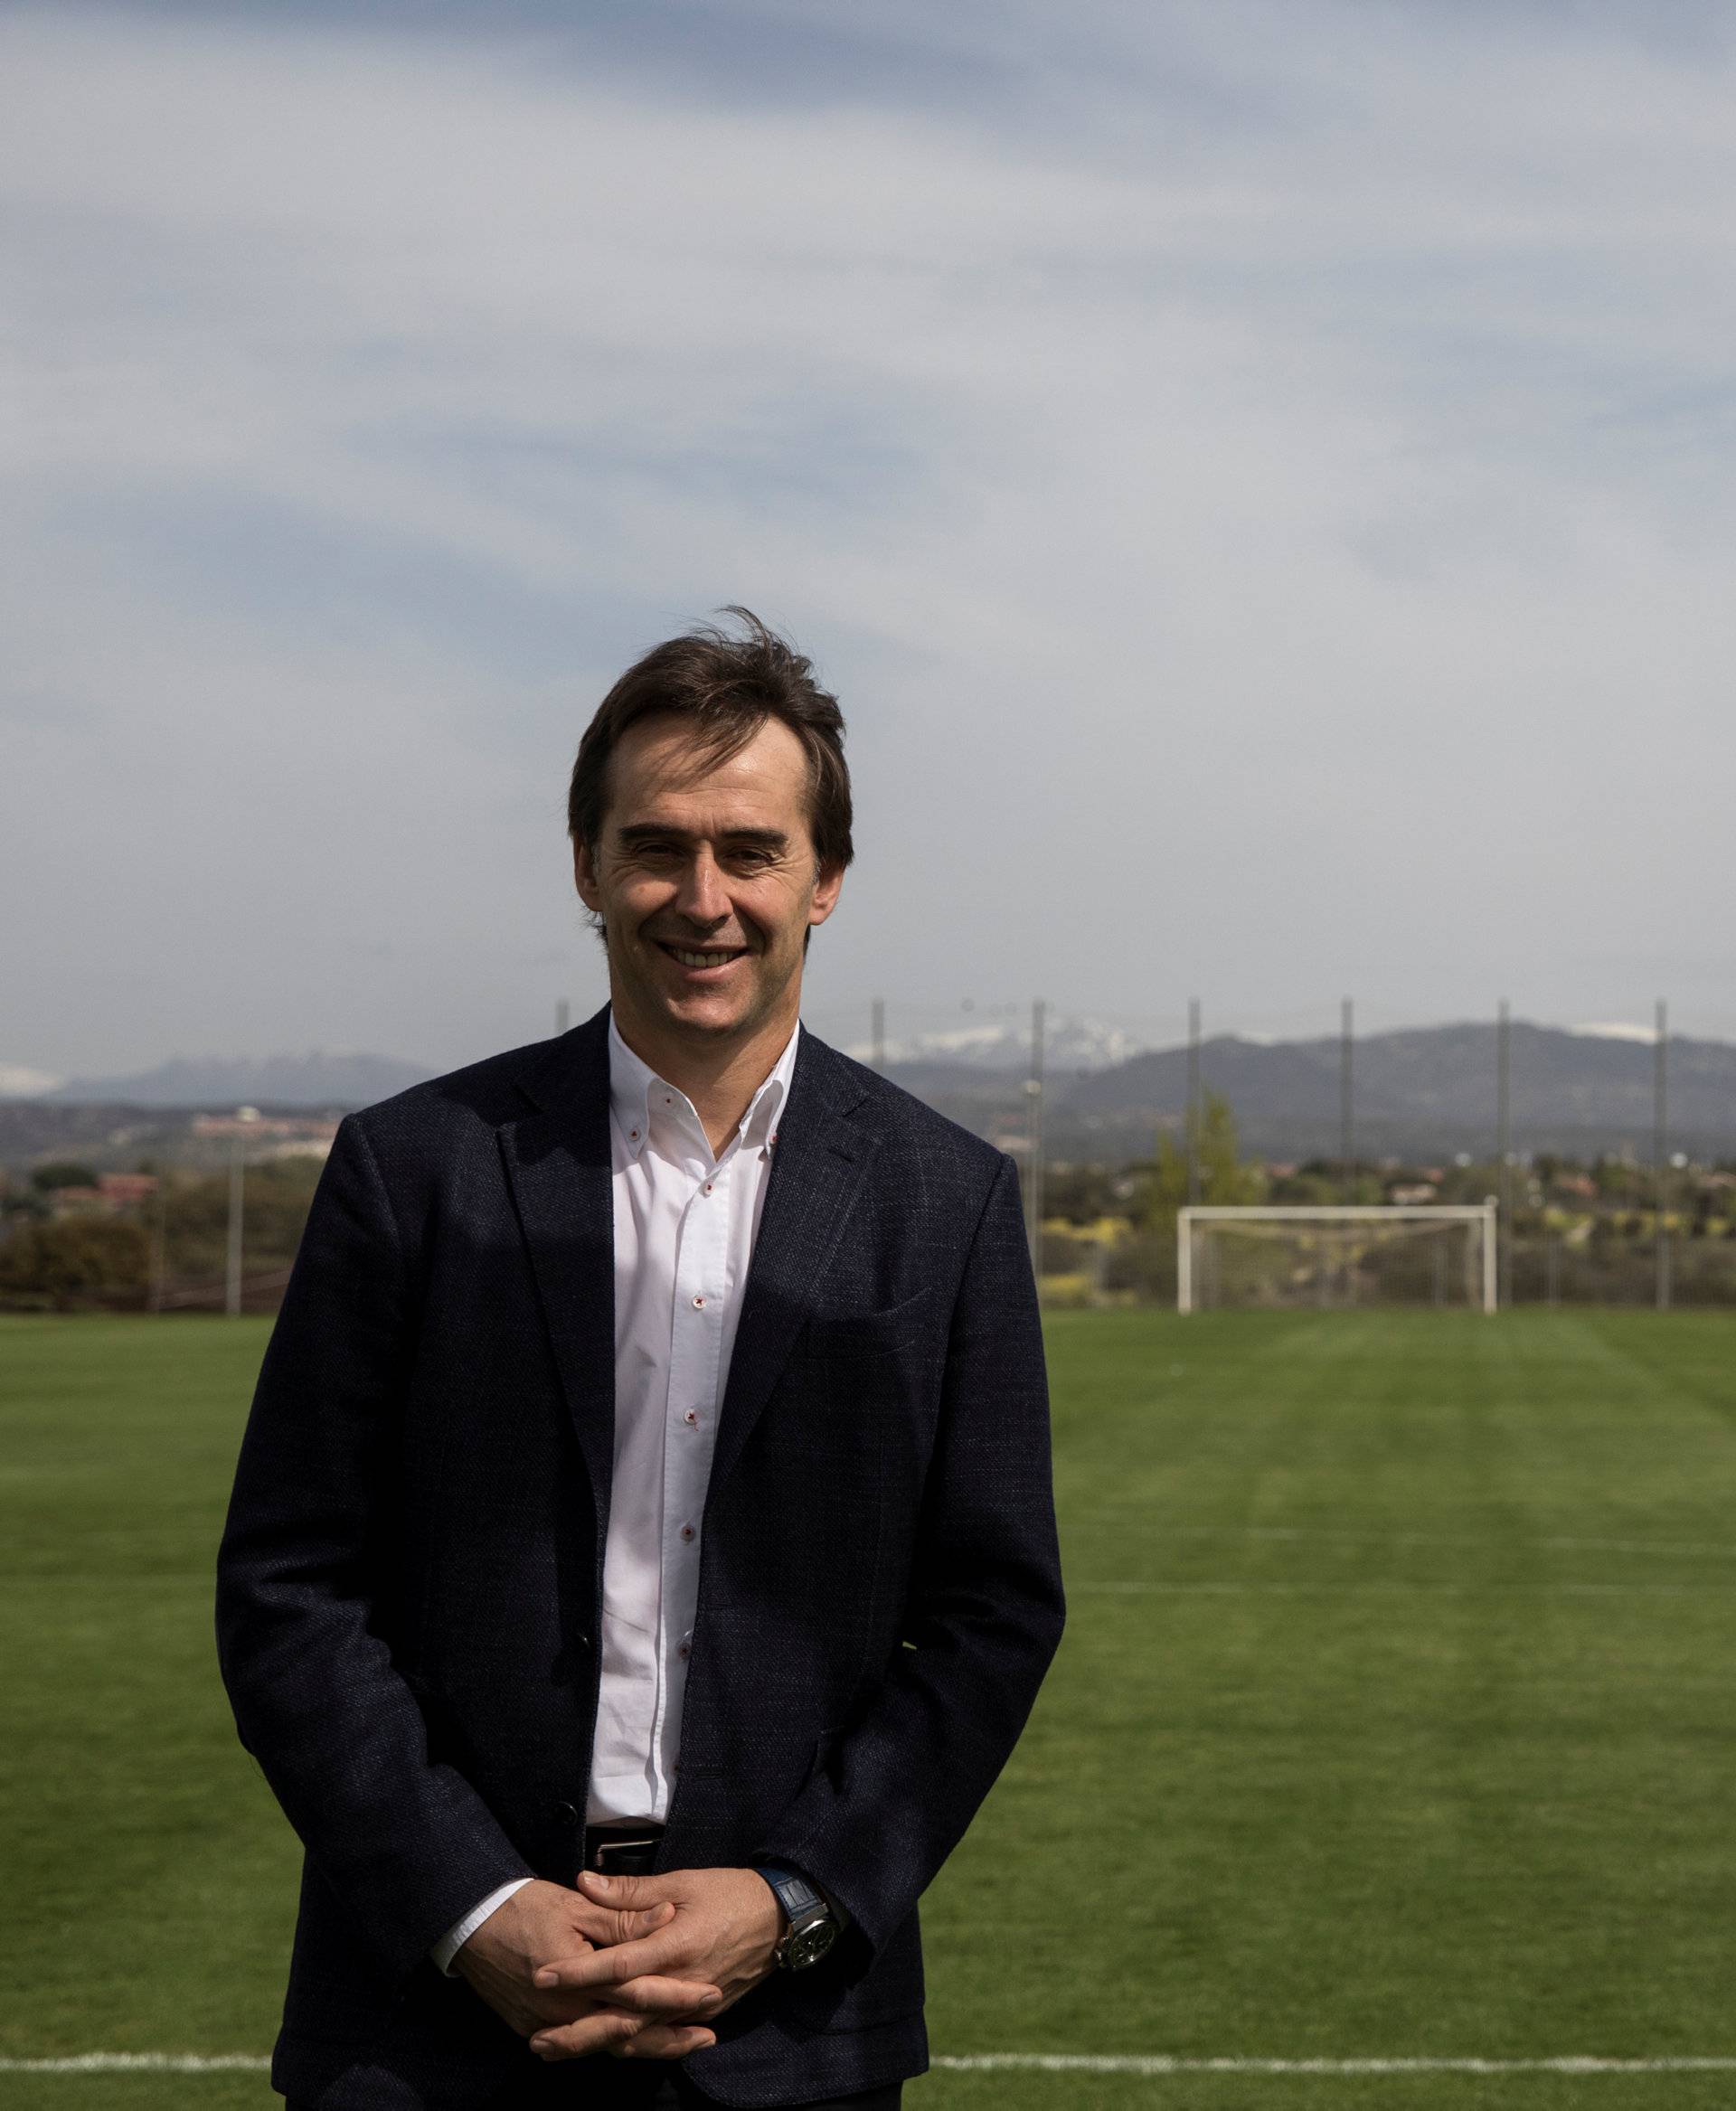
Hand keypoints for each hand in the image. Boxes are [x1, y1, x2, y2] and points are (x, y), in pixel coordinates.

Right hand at [453, 1877, 718, 2049]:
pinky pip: (583, 2046)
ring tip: (685, 2044)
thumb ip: (622, 1917)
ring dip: (648, 2047)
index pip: (639, 1992)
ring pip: (607, 2047)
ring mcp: (548, 2027)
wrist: (469, 1925)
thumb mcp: (576, 1905)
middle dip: (671, 2036)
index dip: (677, 1995)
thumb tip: (666, 1915)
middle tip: (709, 2034)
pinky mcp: (535, 2029)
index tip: (711, 1993)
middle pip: (628, 2034)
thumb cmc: (523, 1907)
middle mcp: (565, 2012)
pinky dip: (614, 2045)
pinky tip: (637, 2041)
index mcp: (579, 1978)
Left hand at [526, 1866, 783, 2061]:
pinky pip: (659, 2035)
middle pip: (624, 2017)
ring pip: (639, 2035)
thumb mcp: (681, 1881)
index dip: (579, 1972)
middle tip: (537, 2038)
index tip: (542, 1975)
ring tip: (556, 2048)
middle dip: (578, 2031)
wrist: (780, 1919)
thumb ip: (630, 1891)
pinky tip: (600, 2045)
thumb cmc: (729, 1893)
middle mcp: (682, 1984)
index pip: (619, 1965)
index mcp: (676, 1945)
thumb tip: (584, 1883)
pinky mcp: (703, 2016)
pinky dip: (628, 2043)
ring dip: (596, 2044)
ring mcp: (694, 2006)